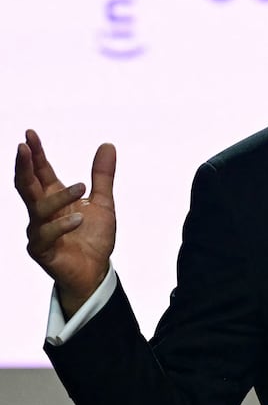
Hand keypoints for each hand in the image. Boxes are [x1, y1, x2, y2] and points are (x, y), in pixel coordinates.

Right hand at [14, 130, 116, 316]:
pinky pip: (46, 235)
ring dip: (59, 196)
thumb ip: (103, 176)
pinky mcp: (42, 250)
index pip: (40, 172)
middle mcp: (42, 212)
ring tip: (81, 187)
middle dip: (24, 166)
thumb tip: (107, 145)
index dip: (36, 153)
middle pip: (26, 185)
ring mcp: (39, 230)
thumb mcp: (103, 202)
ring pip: (39, 208)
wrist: (96, 270)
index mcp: (54, 197)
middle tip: (24, 147)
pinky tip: (78, 219)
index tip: (30, 134)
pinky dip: (62, 225)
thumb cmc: (92, 237)